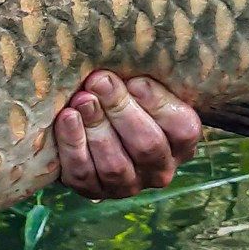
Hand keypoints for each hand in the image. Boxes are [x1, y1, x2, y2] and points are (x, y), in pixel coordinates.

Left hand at [54, 72, 200, 199]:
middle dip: (121, 111)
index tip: (135, 81)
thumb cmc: (123, 99)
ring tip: (82, 99)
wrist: (91, 129)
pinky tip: (66, 118)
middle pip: (147, 145)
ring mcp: (128, 185)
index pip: (181, 128)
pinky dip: (73, 144)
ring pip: (115, 164)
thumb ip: (140, 79)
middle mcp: (160, 168)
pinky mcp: (94, 191)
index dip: (158, 105)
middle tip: (100, 82)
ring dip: (97, 128)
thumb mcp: (139, 87)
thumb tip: (124, 58)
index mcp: (181, 141)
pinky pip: (84, 172)